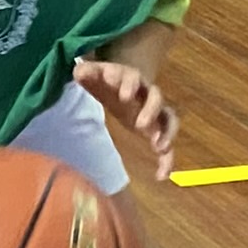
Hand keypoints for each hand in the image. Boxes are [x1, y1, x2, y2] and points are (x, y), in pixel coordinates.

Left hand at [72, 59, 177, 179]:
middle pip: (156, 97)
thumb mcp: (94, 76)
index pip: (133, 77)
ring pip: (168, 118)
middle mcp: (147, 93)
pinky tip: (161, 175)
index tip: (124, 95)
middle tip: (141, 125)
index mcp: (130, 79)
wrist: (123, 83)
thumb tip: (78, 72)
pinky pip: (168, 143)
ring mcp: (154, 111)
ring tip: (160, 148)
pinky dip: (167, 159)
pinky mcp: (156, 128)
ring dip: (167, 132)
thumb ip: (86, 72)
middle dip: (150, 110)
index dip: (129, 84)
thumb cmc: (106, 82)